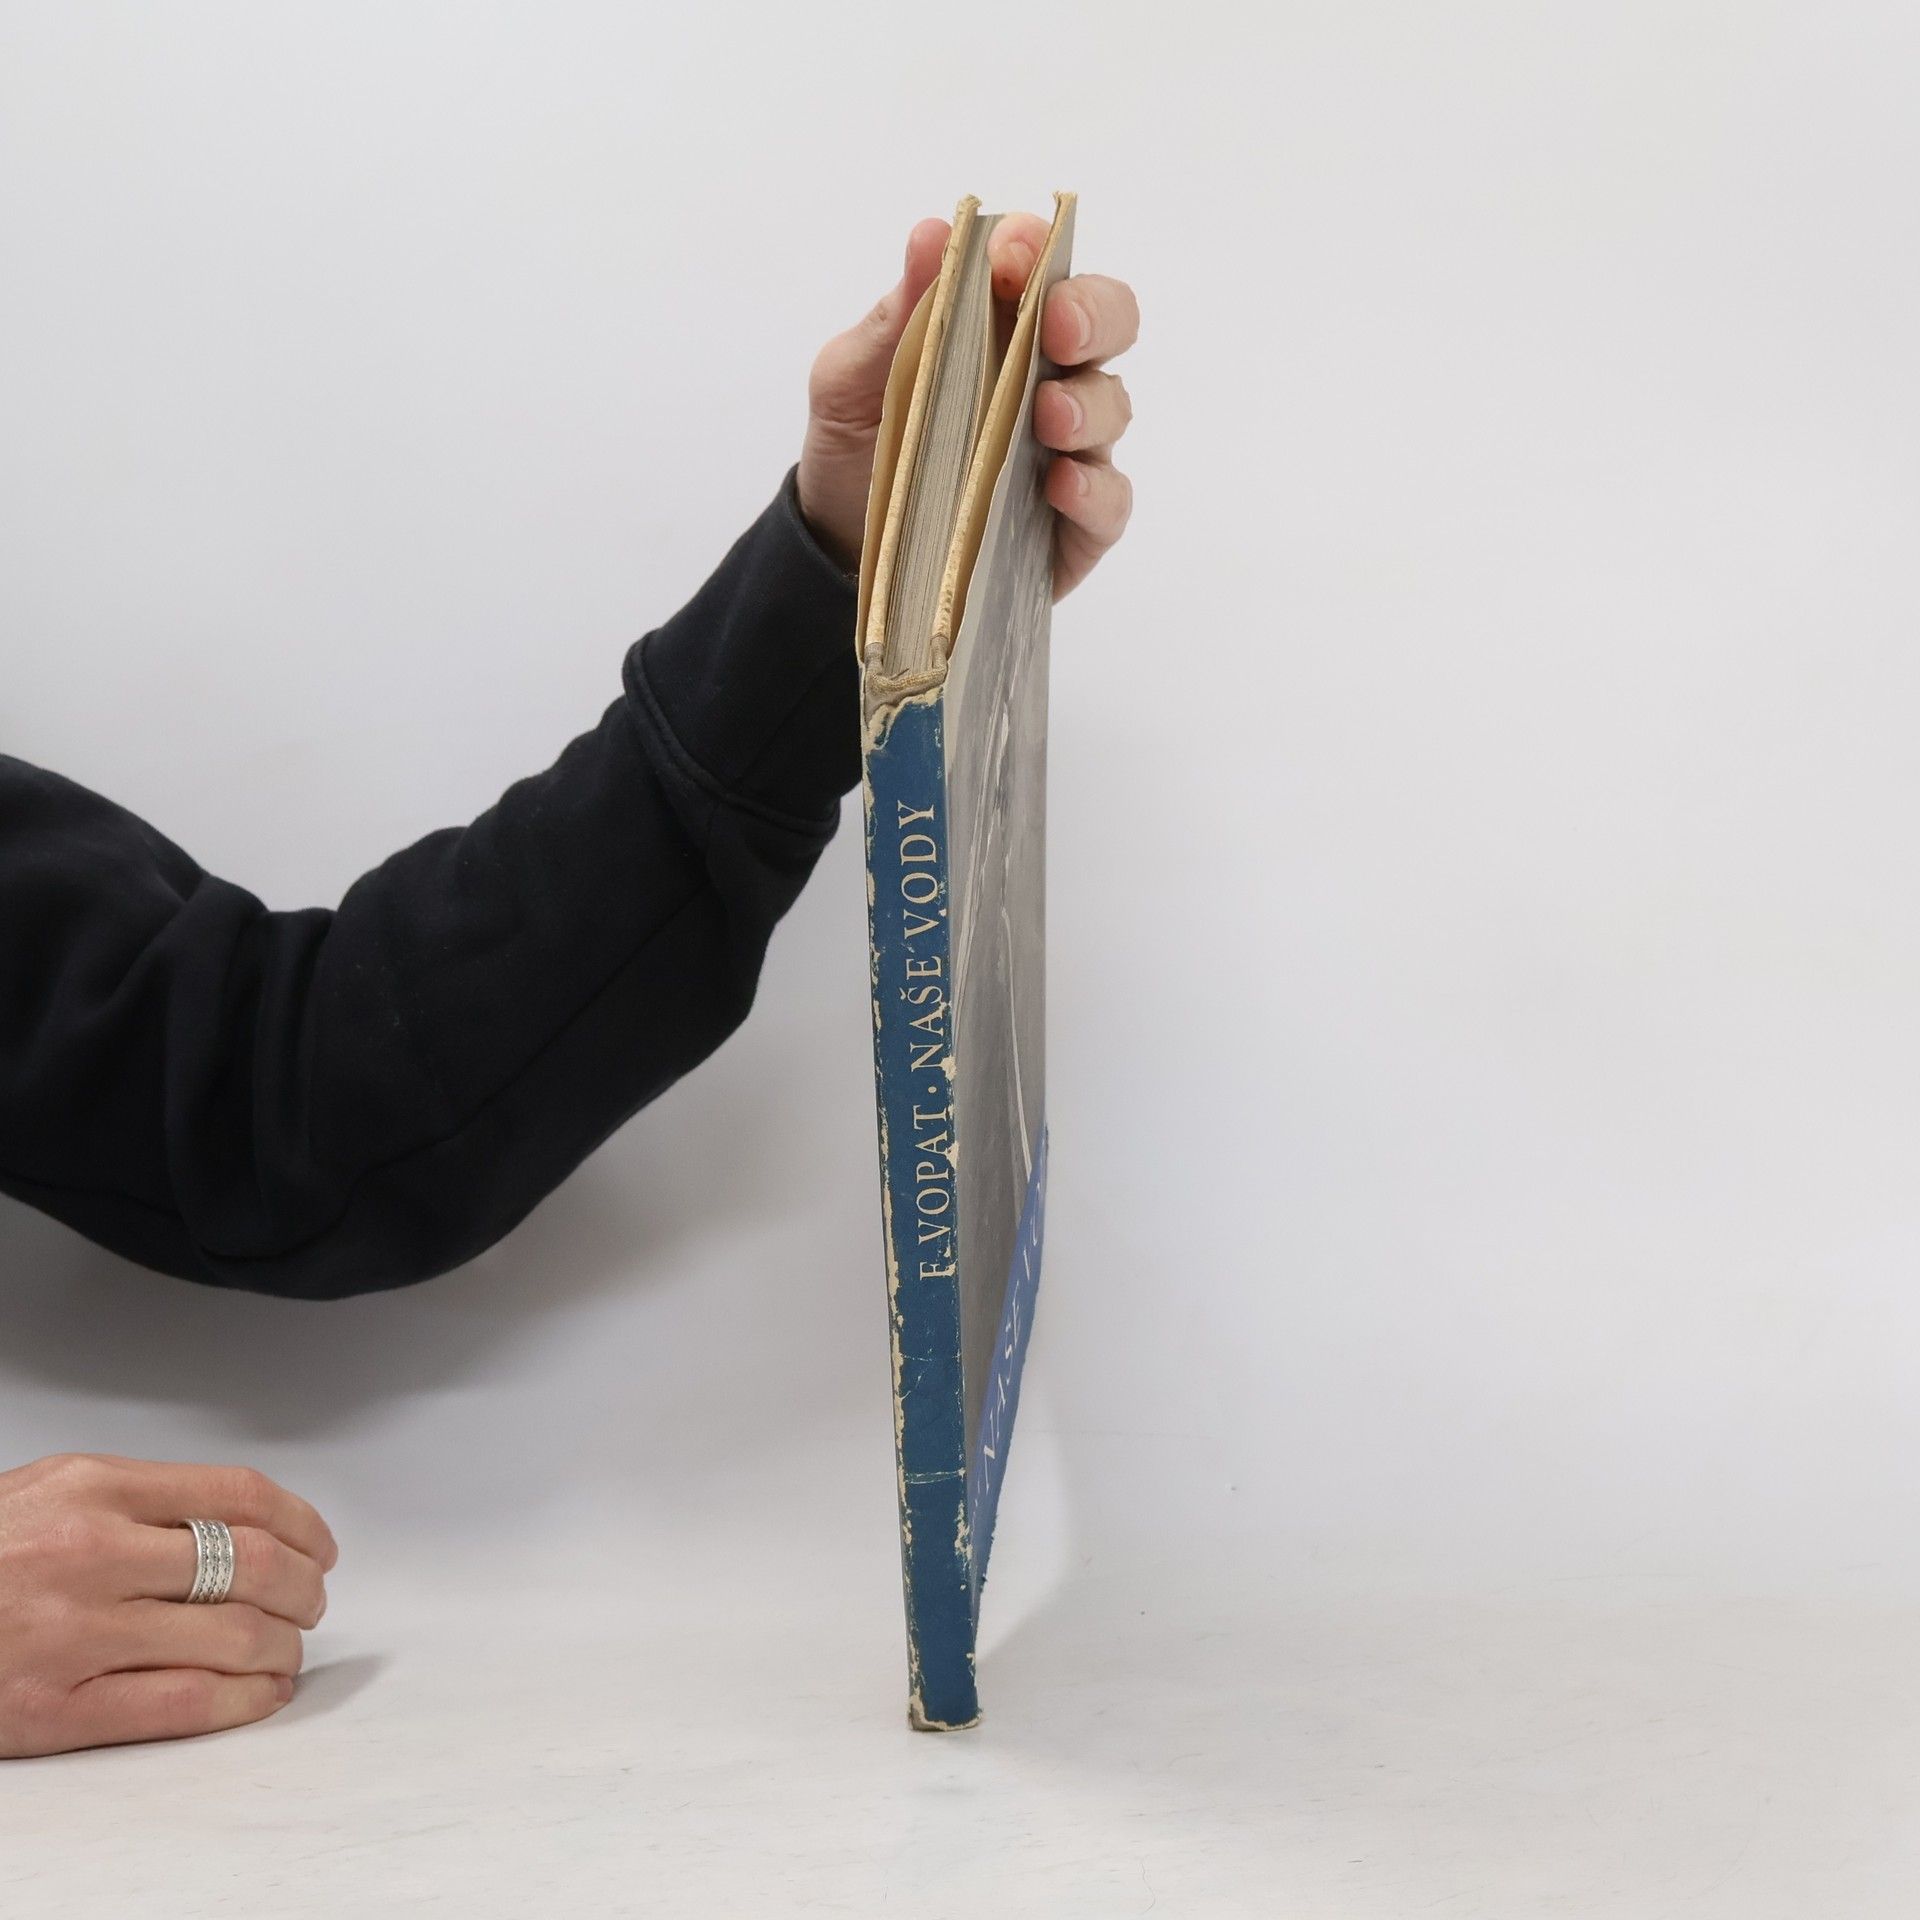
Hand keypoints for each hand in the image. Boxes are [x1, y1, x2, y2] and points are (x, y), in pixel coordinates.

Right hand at [0, 1452, 336, 1757]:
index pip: (239, 1496)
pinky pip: (184, 1704)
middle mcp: (92, 1553)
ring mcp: (75, 1634)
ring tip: (289, 1647)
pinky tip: (263, 1692)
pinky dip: (244, 1700)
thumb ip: (141, 1501)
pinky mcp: (55, 1710)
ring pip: (232, 1636)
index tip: (320, 1545)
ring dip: (283, 1644)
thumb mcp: (51, 1491)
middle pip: (251, 1565)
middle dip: (304, 1587)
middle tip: (313, 1600)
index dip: (301, 1523)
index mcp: (95, 1488)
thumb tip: (241, 1523)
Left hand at [798, 211, 1137, 596]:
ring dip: (1089, 405)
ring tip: (1049, 417)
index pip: (1046, 270)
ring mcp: (1069, 452)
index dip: (1039, 251)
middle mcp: (1049, 380)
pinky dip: (1094, 489)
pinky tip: (1060, 485)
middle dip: (1092, 315)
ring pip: (1113, 409)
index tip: (1010, 254)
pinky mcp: (1075, 525)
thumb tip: (931, 234)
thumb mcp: (850, 378)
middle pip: (1109, 326)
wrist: (839, 545)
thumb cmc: (857, 447)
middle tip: (1057, 326)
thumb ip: (893, 315)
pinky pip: (1109, 501)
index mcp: (1001, 328)